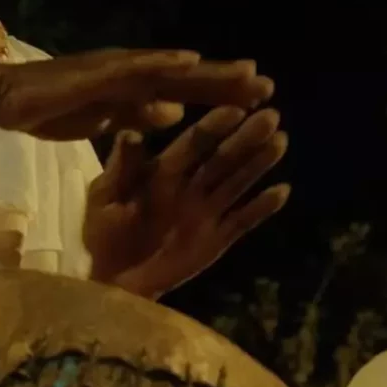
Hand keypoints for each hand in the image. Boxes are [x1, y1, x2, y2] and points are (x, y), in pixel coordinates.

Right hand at [0, 50, 273, 140]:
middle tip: (269, 87)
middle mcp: (134, 72)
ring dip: (210, 71)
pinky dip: (164, 62)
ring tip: (246, 74)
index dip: (221, 97)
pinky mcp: (98, 72)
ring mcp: (117, 69)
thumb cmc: (52, 109)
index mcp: (136, 88)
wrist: (6, 98)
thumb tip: (176, 114)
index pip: (187, 93)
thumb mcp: (107, 120)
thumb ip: (140, 115)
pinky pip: (136, 67)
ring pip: (173, 69)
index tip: (257, 103)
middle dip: (229, 83)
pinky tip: (190, 61)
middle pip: (190, 78)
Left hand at [83, 106, 290, 296]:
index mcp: (163, 171)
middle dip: (246, 137)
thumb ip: (122, 170)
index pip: (193, 143)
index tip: (235, 108)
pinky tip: (282, 190)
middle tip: (271, 115)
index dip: (213, 126)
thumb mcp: (106, 199)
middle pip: (223, 158)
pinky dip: (263, 206)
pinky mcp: (218, 239)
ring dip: (259, 162)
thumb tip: (129, 134)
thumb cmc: (104, 233)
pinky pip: (244, 220)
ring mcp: (207, 212)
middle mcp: (191, 186)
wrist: (113, 279)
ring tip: (281, 140)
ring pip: (238, 182)